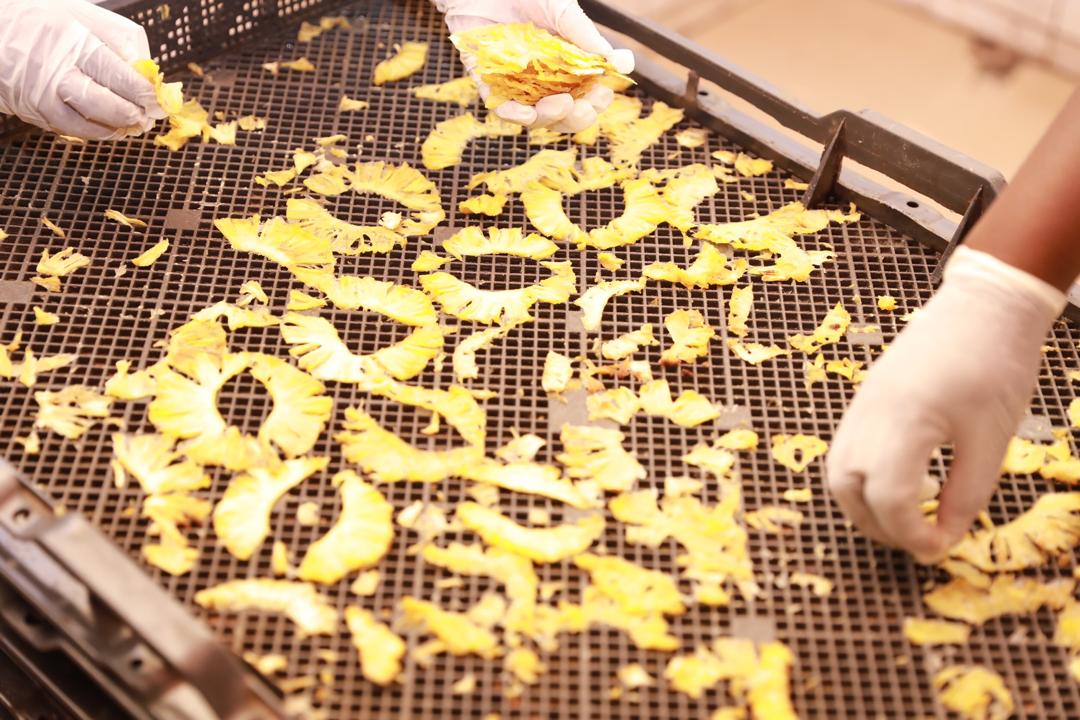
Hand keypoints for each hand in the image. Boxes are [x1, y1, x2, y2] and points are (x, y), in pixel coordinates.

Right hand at [0, 0, 163, 139]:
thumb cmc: (45, 21)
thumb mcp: (84, 16)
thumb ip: (121, 41)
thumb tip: (148, 75)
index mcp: (73, 36)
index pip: (117, 71)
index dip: (143, 92)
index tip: (160, 100)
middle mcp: (55, 65)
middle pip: (105, 101)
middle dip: (135, 113)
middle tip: (150, 116)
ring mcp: (42, 89)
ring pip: (89, 121)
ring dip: (118, 127)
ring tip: (136, 123)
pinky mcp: (33, 108)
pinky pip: (71, 129)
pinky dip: (97, 132)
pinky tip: (112, 128)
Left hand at [435, 0, 633, 131]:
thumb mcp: (563, 12)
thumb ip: (590, 39)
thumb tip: (626, 64)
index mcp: (568, 66)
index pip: (587, 97)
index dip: (595, 103)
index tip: (600, 96)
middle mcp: (545, 80)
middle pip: (564, 116)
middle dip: (574, 118)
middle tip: (576, 107)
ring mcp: (518, 84)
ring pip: (535, 118)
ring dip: (547, 118)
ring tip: (554, 104)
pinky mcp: (490, 82)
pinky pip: (500, 108)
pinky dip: (510, 114)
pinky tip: (518, 110)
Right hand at [827, 246, 1065, 562]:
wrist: (984, 306)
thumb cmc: (997, 366)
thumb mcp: (992, 439)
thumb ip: (967, 495)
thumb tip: (944, 539)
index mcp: (903, 422)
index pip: (888, 498)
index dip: (911, 534)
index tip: (939, 549)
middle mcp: (868, 415)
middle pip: (846, 488)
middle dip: (879, 526)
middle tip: (920, 540)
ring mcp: (860, 405)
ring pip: (838, 472)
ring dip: (865, 505)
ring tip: (910, 516)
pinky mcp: (865, 400)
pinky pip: (847, 451)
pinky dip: (866, 479)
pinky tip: (908, 480)